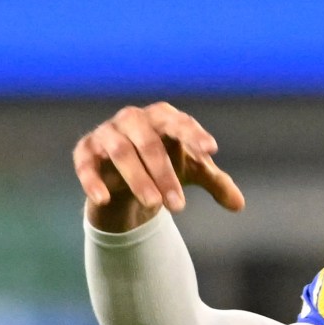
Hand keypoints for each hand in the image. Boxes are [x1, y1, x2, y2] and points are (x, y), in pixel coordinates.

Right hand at [72, 103, 246, 232]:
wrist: (127, 173)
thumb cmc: (166, 163)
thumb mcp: (193, 172)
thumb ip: (217, 184)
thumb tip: (238, 205)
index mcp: (164, 118)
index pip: (180, 123)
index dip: (194, 135)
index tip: (210, 151)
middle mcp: (134, 119)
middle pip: (150, 142)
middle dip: (165, 175)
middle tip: (179, 206)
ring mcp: (108, 133)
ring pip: (121, 152)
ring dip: (138, 180)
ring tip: (155, 206)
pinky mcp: (85, 150)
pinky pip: (85, 163)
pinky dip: (92, 180)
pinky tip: (103, 199)